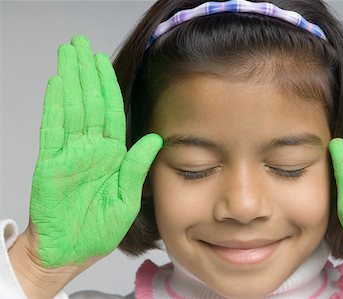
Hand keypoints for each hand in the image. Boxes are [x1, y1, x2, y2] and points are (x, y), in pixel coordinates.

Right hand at [28, 35, 162, 267]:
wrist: (71, 253)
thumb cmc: (99, 230)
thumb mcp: (127, 199)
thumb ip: (136, 167)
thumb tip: (154, 138)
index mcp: (111, 155)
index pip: (111, 113)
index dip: (107, 86)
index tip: (103, 61)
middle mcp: (90, 149)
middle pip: (89, 103)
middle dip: (86, 73)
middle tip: (80, 44)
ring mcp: (69, 155)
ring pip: (70, 109)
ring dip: (70, 81)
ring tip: (68, 54)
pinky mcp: (49, 165)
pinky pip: (52, 132)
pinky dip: (54, 108)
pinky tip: (57, 86)